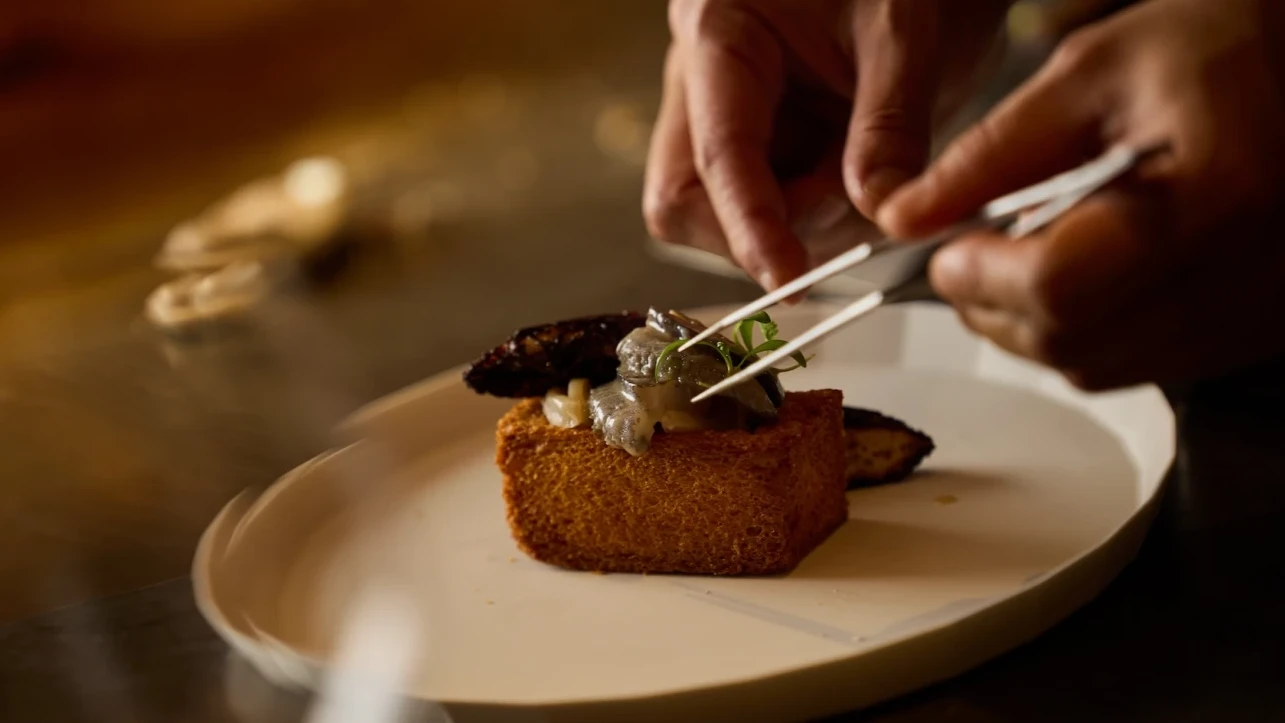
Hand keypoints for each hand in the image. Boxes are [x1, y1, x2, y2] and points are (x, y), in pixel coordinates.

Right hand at [643, 0, 1009, 289]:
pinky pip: (761, 211)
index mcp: (718, 30)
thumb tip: (879, 213)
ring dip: (795, 225)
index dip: (749, 226)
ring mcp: (718, 116)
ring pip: (718, 216)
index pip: (715, 154)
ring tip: (862, 169)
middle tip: (842, 204)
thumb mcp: (904, 31)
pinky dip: (812, 218)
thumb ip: (890, 124)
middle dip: (756, 229)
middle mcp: (701, 79)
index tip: (787, 279)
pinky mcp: (750, 145)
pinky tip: (851, 175)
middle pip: (683, 199)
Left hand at [880, 0, 1284, 389]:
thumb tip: (906, 214)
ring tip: (1015, 259)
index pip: (1059, 284)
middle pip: (1070, 340)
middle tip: (966, 255)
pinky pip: (1136, 364)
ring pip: (1095, 366)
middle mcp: (1241, 274)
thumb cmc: (1222, 49)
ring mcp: (1249, 315)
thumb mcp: (1095, 73)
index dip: (980, 275)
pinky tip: (1075, 274)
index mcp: (1210, 194)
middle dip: (992, 305)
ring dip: (1029, 325)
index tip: (944, 247)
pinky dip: (1080, 333)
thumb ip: (992, 151)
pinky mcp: (1247, 331)